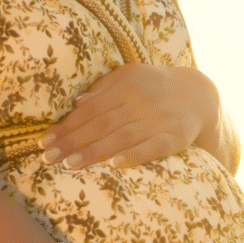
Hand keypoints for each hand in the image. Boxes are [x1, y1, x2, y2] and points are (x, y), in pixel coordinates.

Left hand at [37, 63, 215, 169]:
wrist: (199, 95)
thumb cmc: (155, 87)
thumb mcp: (131, 77)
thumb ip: (105, 88)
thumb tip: (77, 103)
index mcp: (127, 84)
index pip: (90, 109)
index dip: (66, 126)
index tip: (44, 142)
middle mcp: (142, 100)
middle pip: (101, 124)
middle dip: (72, 142)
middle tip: (48, 159)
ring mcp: (159, 119)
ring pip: (122, 137)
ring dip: (94, 152)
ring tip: (70, 165)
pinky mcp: (176, 137)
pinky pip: (153, 148)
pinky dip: (134, 155)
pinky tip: (114, 165)